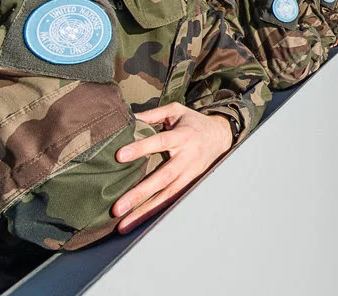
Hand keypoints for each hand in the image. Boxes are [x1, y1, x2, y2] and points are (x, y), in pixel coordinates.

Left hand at [111, 102, 233, 233]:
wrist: (220, 135)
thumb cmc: (192, 122)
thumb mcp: (175, 111)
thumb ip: (152, 114)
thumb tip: (127, 118)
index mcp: (183, 136)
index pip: (160, 142)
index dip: (141, 148)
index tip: (119, 156)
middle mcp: (187, 157)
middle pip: (163, 178)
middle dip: (140, 194)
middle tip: (117, 208)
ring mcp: (190, 174)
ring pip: (168, 195)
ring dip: (145, 212)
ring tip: (124, 225)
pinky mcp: (191, 184)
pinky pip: (173, 201)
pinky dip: (156, 213)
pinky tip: (139, 223)